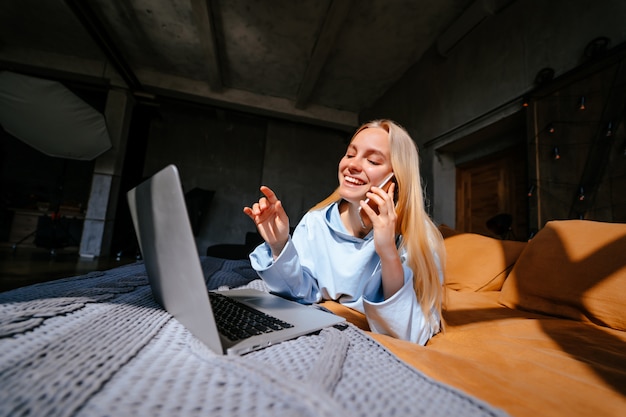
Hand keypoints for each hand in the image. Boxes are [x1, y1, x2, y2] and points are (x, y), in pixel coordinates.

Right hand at [243, 186, 289, 257]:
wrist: (278, 240)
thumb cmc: (283, 229)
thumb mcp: (283, 220)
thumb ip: (280, 211)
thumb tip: (278, 202)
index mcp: (275, 207)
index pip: (271, 197)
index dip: (267, 191)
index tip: (262, 188)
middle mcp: (268, 209)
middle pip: (262, 201)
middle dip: (262, 203)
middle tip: (263, 209)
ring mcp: (262, 214)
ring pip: (256, 206)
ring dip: (255, 208)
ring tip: (258, 213)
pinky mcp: (257, 220)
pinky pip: (251, 214)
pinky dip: (248, 211)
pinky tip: (246, 209)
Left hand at [359, 183, 402, 297]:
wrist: (387, 249)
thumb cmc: (385, 237)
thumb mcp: (387, 224)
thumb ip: (384, 216)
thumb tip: (378, 209)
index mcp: (393, 215)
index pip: (393, 200)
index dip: (391, 191)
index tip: (390, 183)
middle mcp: (391, 216)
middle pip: (387, 199)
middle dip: (380, 191)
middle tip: (373, 188)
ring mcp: (386, 220)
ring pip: (383, 203)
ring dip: (375, 197)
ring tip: (368, 193)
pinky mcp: (380, 225)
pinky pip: (373, 214)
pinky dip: (367, 207)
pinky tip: (362, 203)